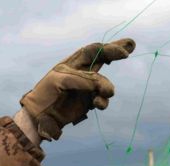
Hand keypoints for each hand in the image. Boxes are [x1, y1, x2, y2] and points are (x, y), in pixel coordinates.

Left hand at [20, 38, 135, 140]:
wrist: (39, 116)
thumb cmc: (44, 94)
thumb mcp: (59, 81)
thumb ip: (80, 79)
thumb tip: (98, 83)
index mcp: (73, 63)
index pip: (93, 51)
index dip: (108, 49)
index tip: (122, 52)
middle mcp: (82, 73)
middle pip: (103, 59)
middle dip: (116, 52)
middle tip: (131, 46)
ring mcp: (86, 88)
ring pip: (104, 84)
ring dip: (107, 87)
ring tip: (107, 93)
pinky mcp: (88, 102)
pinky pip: (101, 100)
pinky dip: (102, 102)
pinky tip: (97, 104)